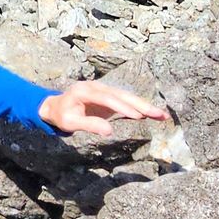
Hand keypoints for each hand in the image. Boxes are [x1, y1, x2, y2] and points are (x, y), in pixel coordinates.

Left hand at [38, 78, 169, 138]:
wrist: (56, 107)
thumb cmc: (61, 115)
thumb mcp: (70, 123)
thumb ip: (88, 125)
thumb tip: (109, 131)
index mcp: (85, 90)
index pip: (107, 98)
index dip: (123, 106)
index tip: (137, 116)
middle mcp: (97, 87)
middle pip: (122, 95)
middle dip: (142, 105)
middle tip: (159, 114)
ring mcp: (105, 90)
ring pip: (128, 97)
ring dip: (146, 106)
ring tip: (163, 115)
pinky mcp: (110, 97)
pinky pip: (127, 102)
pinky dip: (140, 108)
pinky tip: (154, 115)